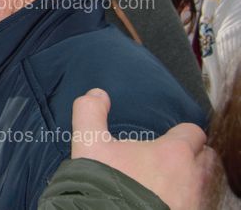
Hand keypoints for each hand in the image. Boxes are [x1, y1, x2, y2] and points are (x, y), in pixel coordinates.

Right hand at [71, 88, 217, 209]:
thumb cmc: (105, 182)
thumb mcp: (89, 143)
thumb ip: (90, 112)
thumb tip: (98, 94)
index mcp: (173, 152)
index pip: (193, 132)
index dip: (180, 133)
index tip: (166, 139)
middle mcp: (192, 176)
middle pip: (203, 158)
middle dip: (190, 156)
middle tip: (166, 160)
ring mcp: (193, 201)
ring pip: (200, 183)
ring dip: (188, 180)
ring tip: (165, 182)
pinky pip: (194, 202)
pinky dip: (183, 199)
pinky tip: (163, 199)